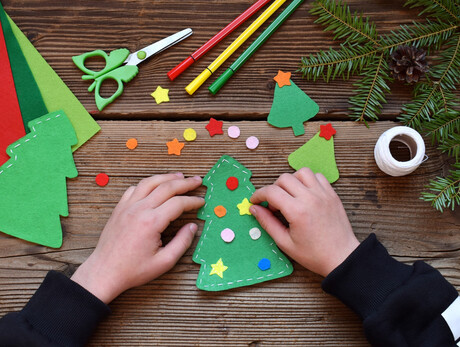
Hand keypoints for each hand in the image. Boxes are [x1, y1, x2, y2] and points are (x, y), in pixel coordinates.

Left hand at [71, 173, 203, 303]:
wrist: (104, 272)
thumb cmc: (133, 270)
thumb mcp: (164, 262)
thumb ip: (182, 243)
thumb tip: (193, 227)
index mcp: (151, 222)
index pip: (178, 203)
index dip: (193, 201)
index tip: (202, 201)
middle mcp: (139, 209)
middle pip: (166, 187)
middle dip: (185, 183)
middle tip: (197, 180)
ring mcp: (127, 207)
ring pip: (149, 182)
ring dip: (166, 177)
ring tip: (179, 176)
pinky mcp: (119, 208)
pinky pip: (134, 188)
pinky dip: (147, 183)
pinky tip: (154, 185)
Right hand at [250, 168, 358, 276]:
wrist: (342, 257)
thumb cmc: (314, 254)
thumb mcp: (285, 243)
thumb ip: (267, 223)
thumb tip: (254, 209)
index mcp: (297, 211)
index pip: (271, 191)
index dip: (258, 194)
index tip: (255, 201)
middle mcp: (311, 198)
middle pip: (284, 178)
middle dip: (273, 189)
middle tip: (273, 205)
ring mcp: (323, 194)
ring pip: (301, 172)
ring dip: (291, 181)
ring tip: (290, 196)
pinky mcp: (332, 195)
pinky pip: (318, 177)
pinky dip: (308, 181)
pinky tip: (304, 194)